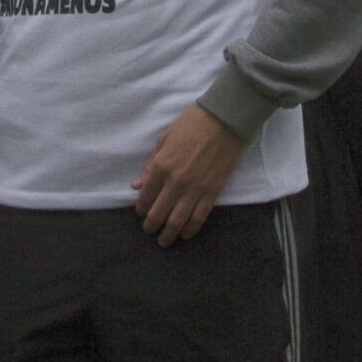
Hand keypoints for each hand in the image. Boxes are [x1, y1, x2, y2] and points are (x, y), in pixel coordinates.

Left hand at [130, 105, 245, 245]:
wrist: (224, 120)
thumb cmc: (192, 124)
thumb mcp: (165, 138)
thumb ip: (151, 164)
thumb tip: (137, 185)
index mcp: (161, 165)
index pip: (146, 196)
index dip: (141, 208)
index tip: (140, 213)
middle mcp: (175, 181)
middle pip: (159, 212)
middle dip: (151, 225)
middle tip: (149, 231)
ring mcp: (195, 189)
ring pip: (178, 220)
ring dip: (169, 234)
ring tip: (164, 241)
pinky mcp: (213, 192)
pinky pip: (199, 217)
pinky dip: (191, 229)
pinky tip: (185, 234)